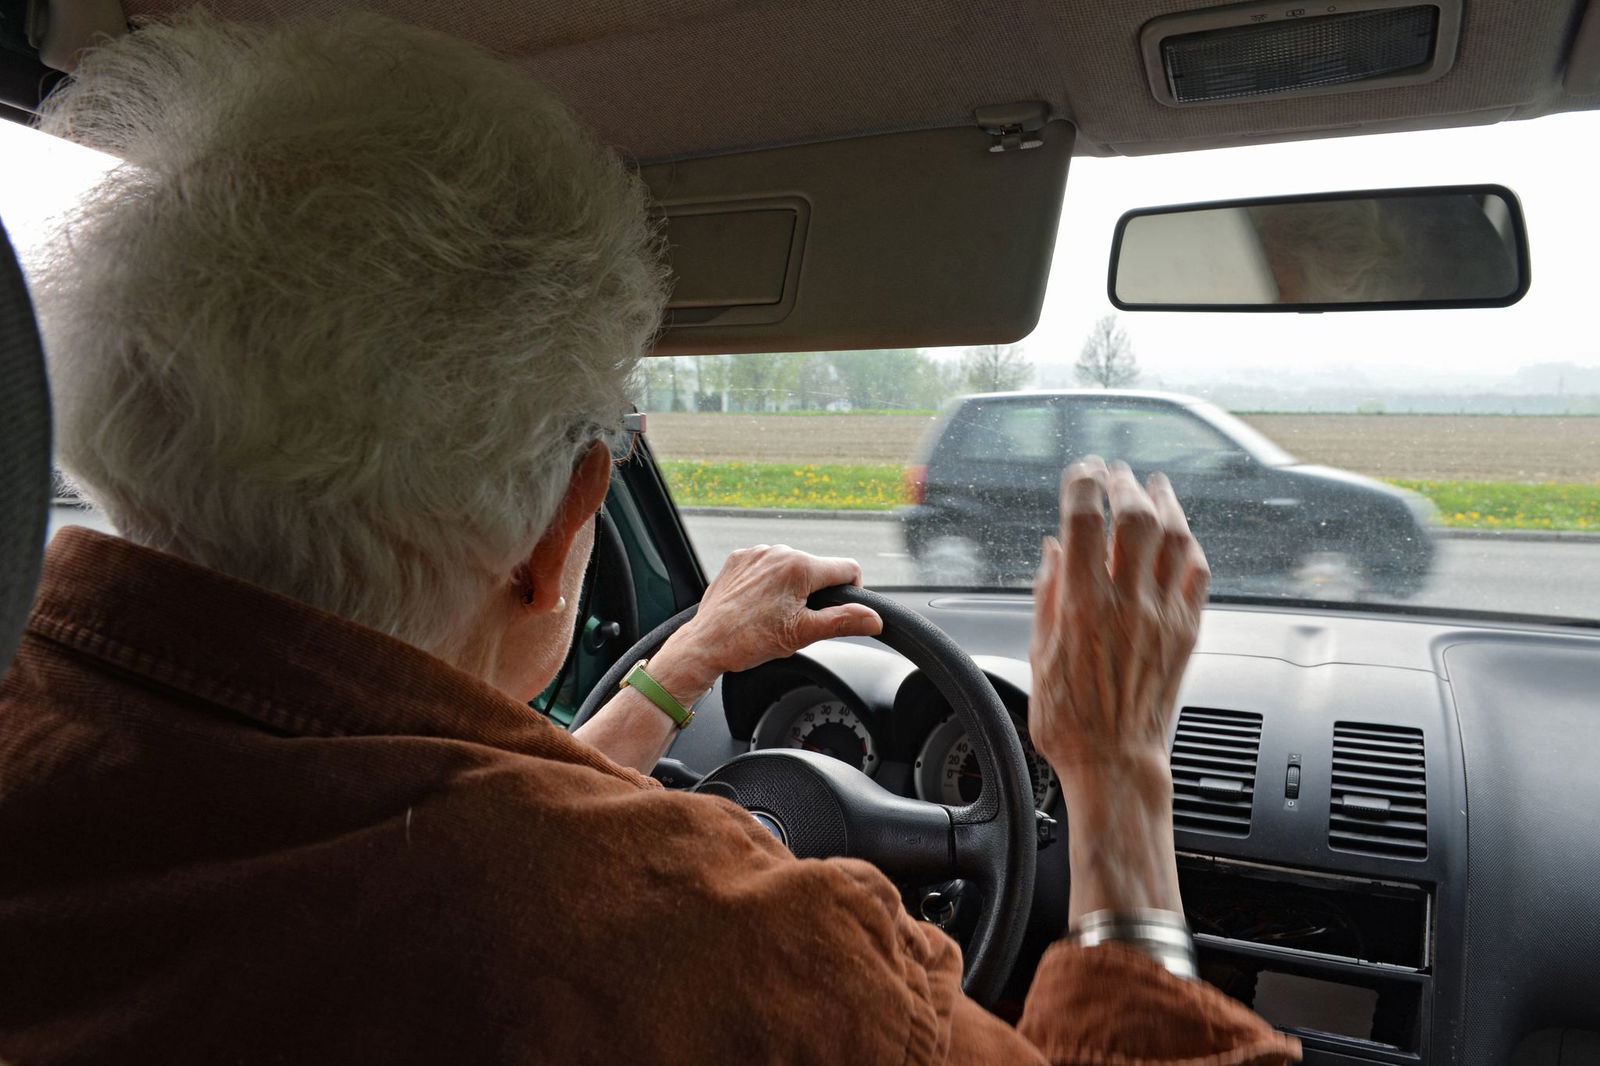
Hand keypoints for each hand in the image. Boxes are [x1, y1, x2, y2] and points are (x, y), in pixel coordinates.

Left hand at [666, 545, 883, 685]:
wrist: (705, 643)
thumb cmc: (750, 641)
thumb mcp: (803, 634)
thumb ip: (843, 621)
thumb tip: (874, 618)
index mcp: (799, 567)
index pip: (847, 569)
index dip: (851, 591)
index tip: (836, 611)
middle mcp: (778, 552)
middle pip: (817, 569)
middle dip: (815, 592)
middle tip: (795, 620)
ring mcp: (755, 553)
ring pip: (792, 567)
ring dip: (791, 587)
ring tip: (772, 614)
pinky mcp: (738, 558)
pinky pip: (767, 565)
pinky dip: (768, 582)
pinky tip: (757, 604)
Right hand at [1028, 457, 1208, 772]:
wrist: (1116, 763)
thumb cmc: (1070, 721)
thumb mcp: (1038, 654)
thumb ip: (1047, 596)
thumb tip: (1053, 552)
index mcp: (1082, 606)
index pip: (1084, 520)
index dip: (1081, 484)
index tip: (1079, 473)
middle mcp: (1127, 604)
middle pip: (1135, 517)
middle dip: (1124, 484)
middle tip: (1115, 473)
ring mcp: (1163, 616)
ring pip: (1175, 538)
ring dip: (1165, 503)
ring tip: (1155, 487)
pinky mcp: (1186, 632)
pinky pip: (1198, 575)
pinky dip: (1189, 546)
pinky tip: (1181, 537)